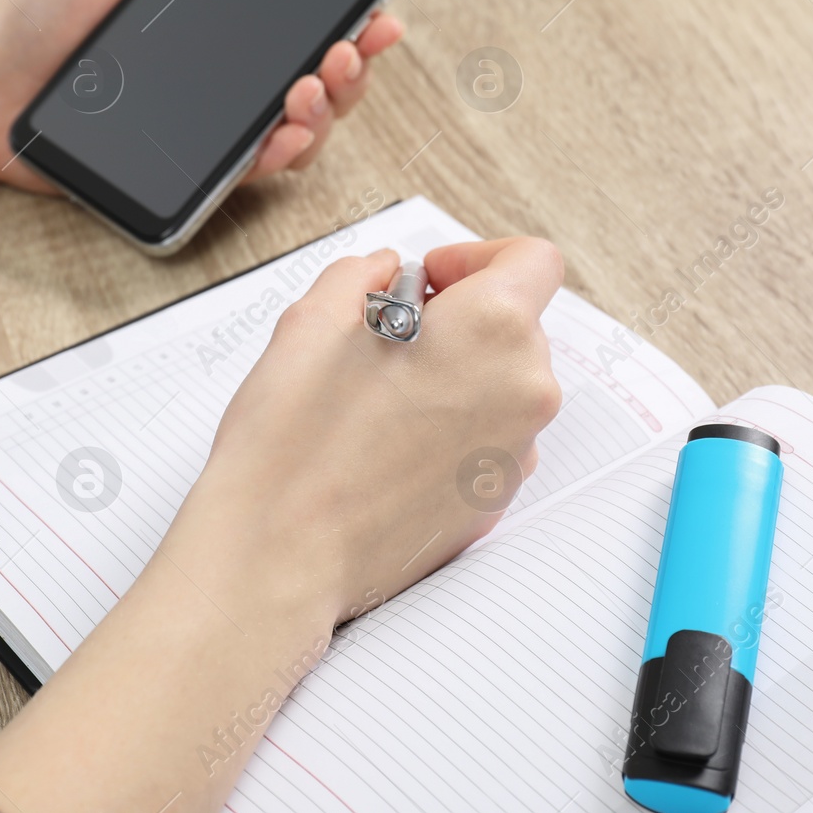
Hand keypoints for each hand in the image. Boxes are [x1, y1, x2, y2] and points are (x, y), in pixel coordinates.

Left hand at [0, 0, 405, 194]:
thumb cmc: (36, 18)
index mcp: (218, 28)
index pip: (303, 28)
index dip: (354, 24)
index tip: (380, 10)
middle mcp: (223, 81)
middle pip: (320, 83)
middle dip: (352, 68)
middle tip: (346, 48)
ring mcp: (209, 128)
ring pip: (301, 130)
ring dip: (326, 110)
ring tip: (311, 84)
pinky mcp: (185, 171)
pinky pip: (252, 171)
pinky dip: (281, 154)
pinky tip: (285, 132)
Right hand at [0, 238, 564, 812]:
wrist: (281, 555)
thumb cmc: (292, 448)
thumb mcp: (312, 319)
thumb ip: (363, 274)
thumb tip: (383, 274)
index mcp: (491, 330)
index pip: (532, 260)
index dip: (476, 257)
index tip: (431, 278)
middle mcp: (522, 390)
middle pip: (518, 324)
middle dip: (460, 319)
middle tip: (390, 336)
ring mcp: (515, 452)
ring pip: (502, 384)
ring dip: (455, 374)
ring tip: (381, 395)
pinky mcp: (494, 499)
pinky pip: (488, 439)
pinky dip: (452, 427)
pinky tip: (388, 442)